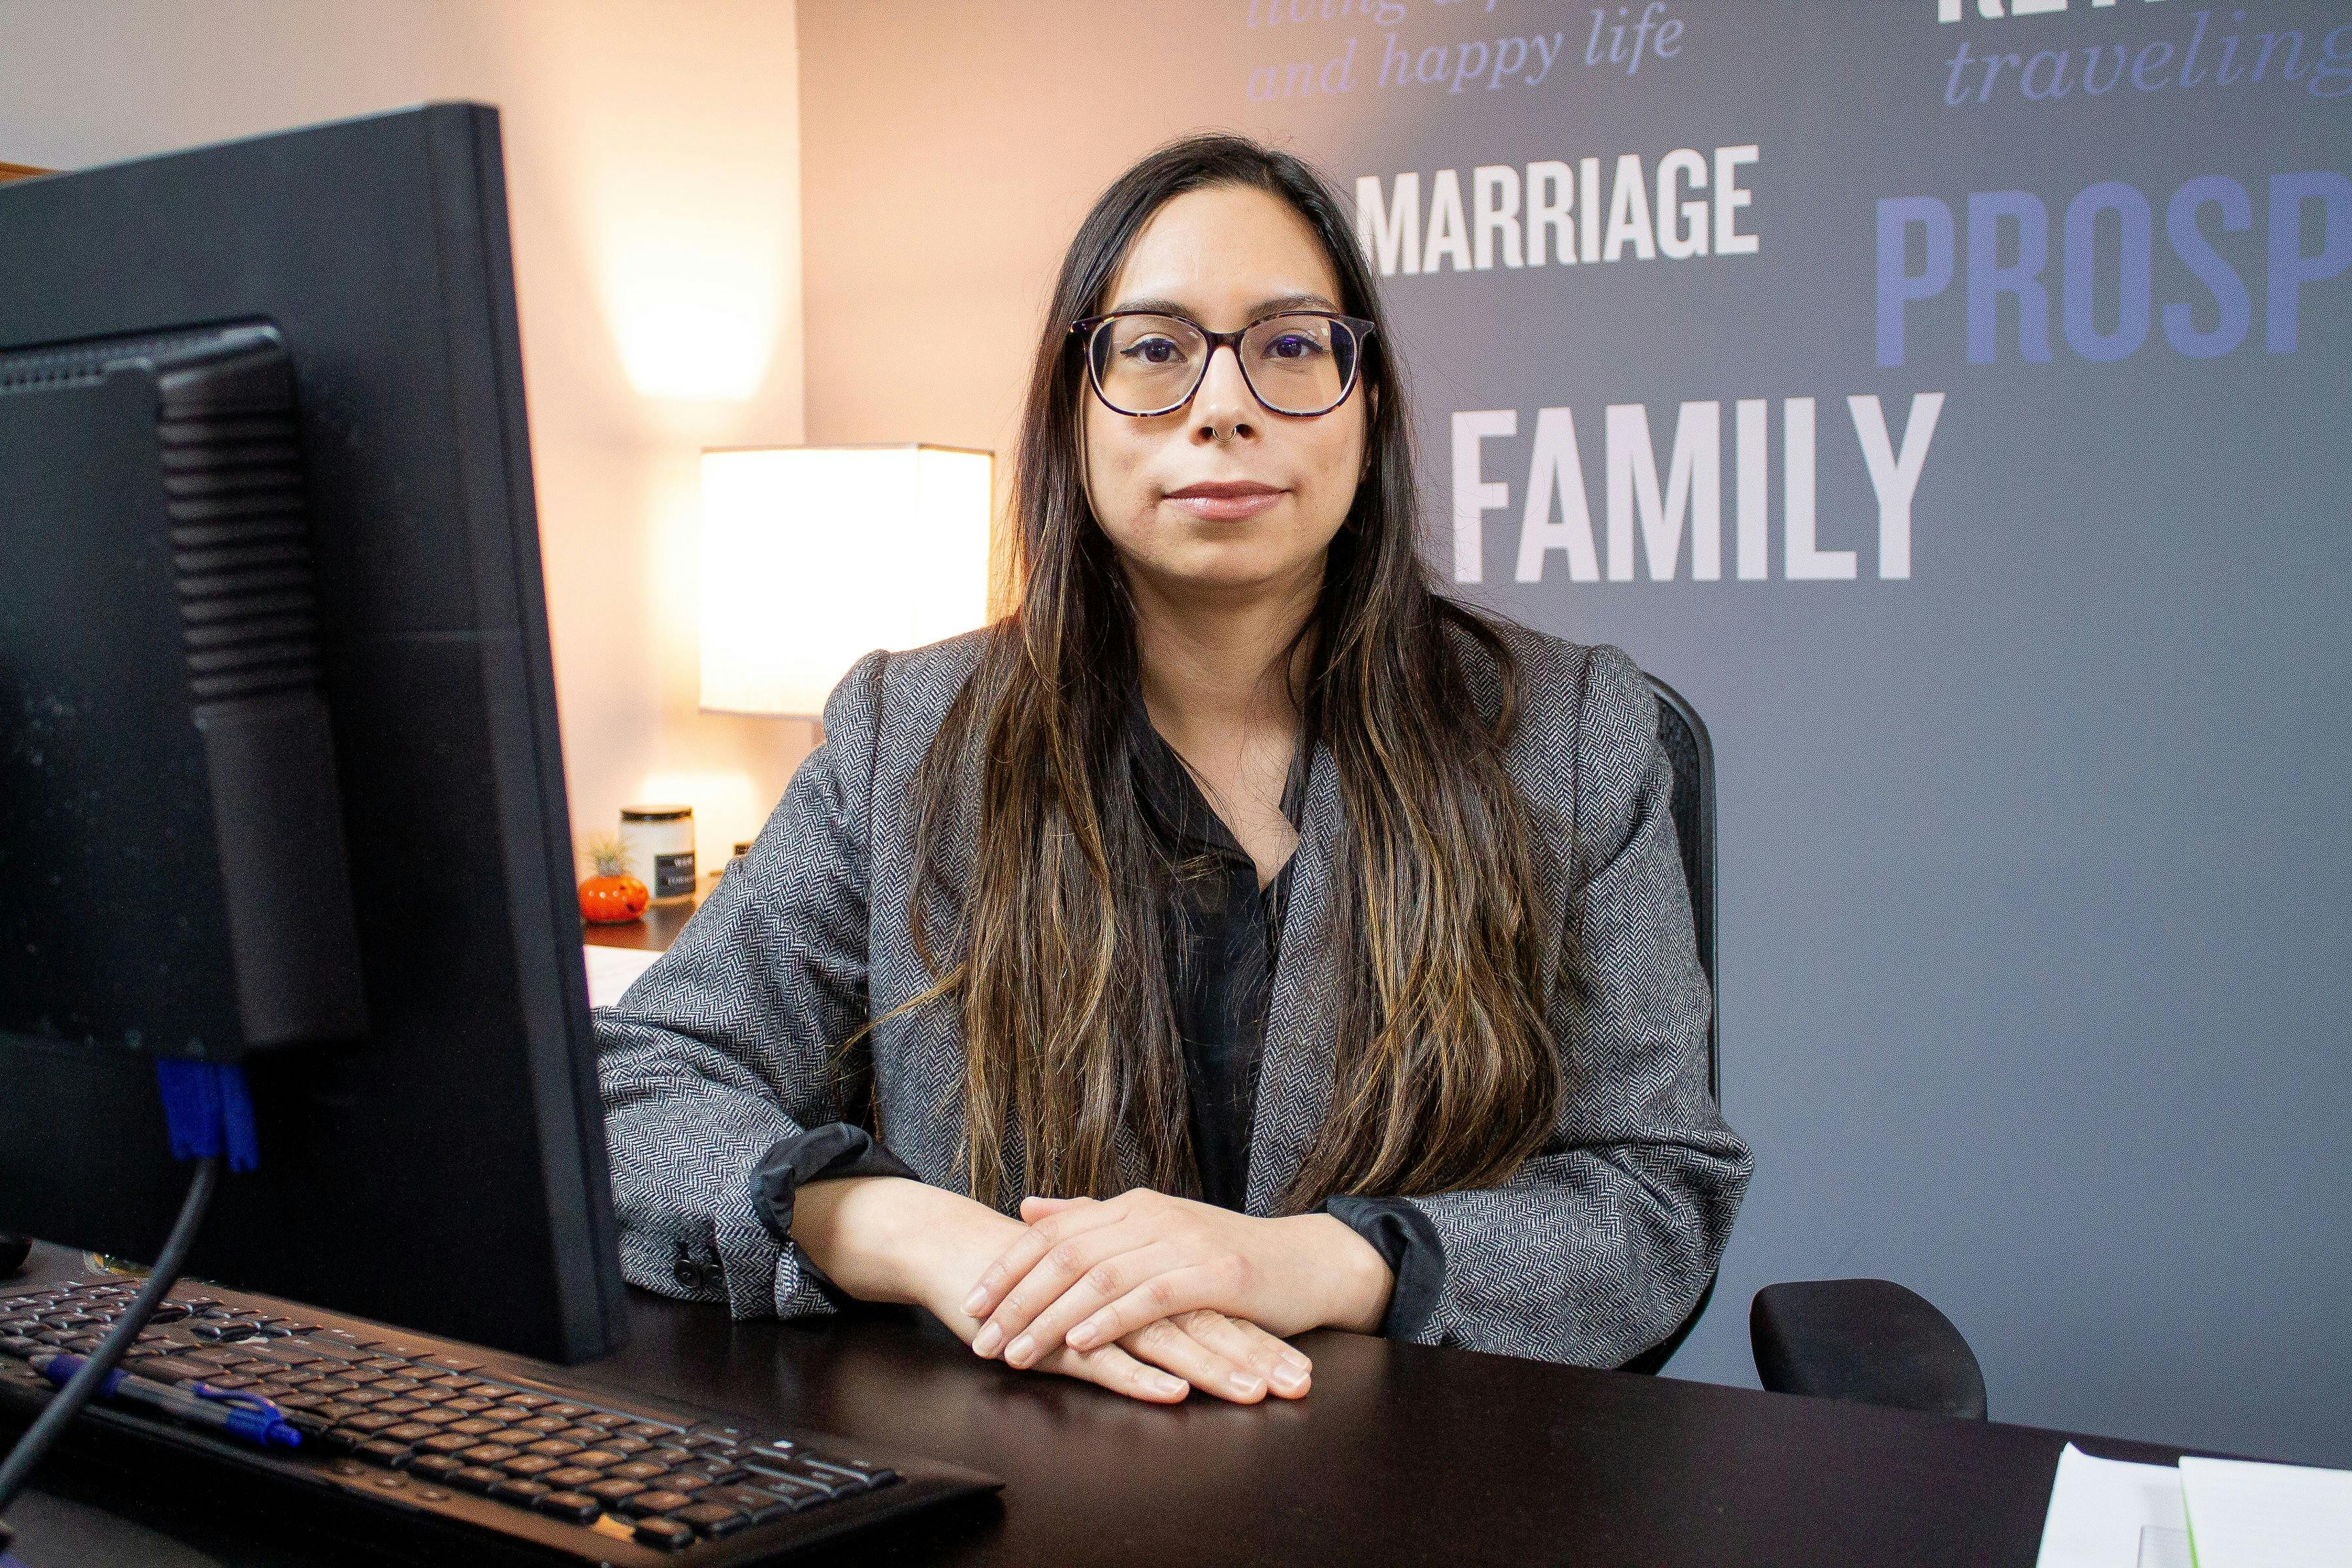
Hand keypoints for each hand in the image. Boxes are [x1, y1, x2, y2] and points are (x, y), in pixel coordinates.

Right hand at [788, 1176, 1301, 1404]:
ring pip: (1164, 1341)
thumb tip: (1188, 1332)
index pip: (1212, 1311)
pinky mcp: (1058, 1335)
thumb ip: (1138, 1303)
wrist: (960, 1254)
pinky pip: (1105, 1358)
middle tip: (1299, 1384)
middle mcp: (1126, 1288)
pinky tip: (1174, 1392)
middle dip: (1253, 1356)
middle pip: (1202, 1326)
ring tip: (1256, 1392)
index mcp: (1141, 1277)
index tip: (1301, 1367)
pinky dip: (1141, 1374)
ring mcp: (1092, 1310)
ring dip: (1212, 1368)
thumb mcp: (1097, 1291)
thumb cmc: (1032, 1278)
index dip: (1257, 1338)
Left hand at [959, 1188, 1392, 1378]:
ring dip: (1051, 1317)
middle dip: (1016, 1299)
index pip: (1054, 1234)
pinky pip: (1151, 1298)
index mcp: (1132, 1207)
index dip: (1008, 1268)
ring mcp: (1183, 1242)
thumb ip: (1092, 1220)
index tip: (969, 1302)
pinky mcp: (1214, 1274)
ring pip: (1100, 1278)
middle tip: (980, 1338)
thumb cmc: (1226, 1258)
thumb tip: (1030, 1208)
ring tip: (1016, 1352)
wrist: (1305, 1263)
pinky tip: (1082, 1344)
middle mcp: (1151, 1216)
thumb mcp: (1155, 1233)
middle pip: (1066, 1255)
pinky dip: (1112, 1320)